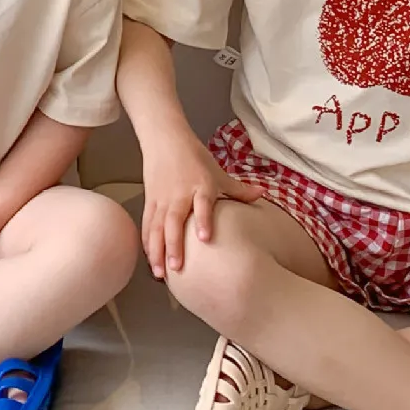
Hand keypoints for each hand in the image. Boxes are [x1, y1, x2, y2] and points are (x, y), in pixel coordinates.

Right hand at [140, 134, 263, 276]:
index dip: (203, 220)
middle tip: (176, 267)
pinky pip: (148, 223)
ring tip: (159, 272)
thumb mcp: (217, 171)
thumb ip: (237, 189)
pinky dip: (147, 241)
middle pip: (174, 221)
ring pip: (157, 226)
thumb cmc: (193, 155)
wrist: (164, 137)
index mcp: (200, 185)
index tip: (204, 238)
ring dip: (157, 249)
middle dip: (173, 245)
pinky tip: (149, 257)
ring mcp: (162, 198)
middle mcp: (179, 194)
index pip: (202, 204)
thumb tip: (262, 195)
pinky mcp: (150, 199)